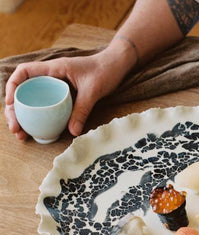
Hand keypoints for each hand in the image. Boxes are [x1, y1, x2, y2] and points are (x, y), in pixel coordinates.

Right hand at [5, 40, 136, 140]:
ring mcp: (57, 86)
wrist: (117, 66)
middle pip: (24, 91)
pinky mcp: (65, 95)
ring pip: (34, 101)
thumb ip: (82, 109)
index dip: (12, 88)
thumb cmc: (105, 71)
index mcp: (54, 68)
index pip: (23, 73)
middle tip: (16, 129)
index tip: (10, 105)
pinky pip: (48, 106)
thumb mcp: (93, 91)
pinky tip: (40, 131)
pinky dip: (41, 118)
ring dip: (25, 117)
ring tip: (22, 134)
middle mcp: (51, 76)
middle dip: (15, 110)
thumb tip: (73, 131)